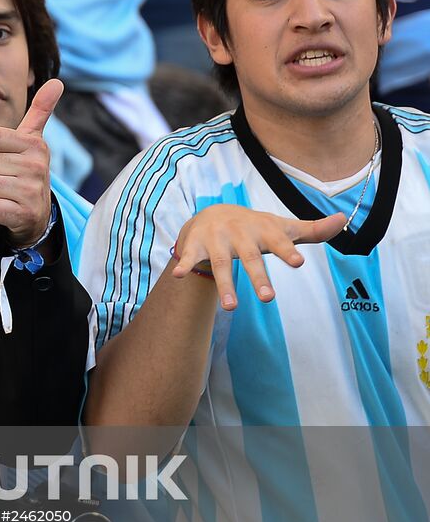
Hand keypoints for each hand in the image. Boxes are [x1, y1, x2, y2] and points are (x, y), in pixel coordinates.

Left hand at [0, 79, 61, 247]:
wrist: (36, 214)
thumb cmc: (26, 172)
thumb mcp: (33, 141)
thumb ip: (40, 111)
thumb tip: (57, 81)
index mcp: (35, 145)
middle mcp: (37, 166)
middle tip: (3, 178)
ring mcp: (31, 191)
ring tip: (5, 192)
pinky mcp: (23, 214)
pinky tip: (7, 208)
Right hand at [170, 205, 343, 310]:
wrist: (214, 213)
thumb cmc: (256, 227)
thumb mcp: (282, 228)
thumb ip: (313, 230)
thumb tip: (344, 219)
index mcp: (264, 230)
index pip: (279, 242)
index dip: (288, 251)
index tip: (298, 262)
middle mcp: (240, 233)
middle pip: (250, 257)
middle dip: (258, 277)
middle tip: (269, 299)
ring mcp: (217, 239)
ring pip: (221, 263)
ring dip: (224, 284)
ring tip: (231, 308)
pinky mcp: (196, 245)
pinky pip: (190, 257)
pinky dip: (184, 265)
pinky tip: (178, 275)